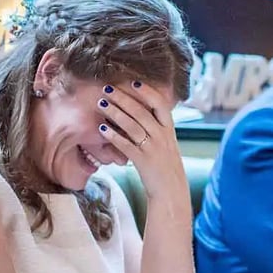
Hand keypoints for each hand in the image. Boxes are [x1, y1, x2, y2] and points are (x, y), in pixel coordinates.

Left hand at [96, 81, 188, 199]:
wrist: (171, 190)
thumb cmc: (164, 165)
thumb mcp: (166, 142)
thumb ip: (157, 126)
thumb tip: (141, 109)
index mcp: (169, 129)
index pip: (160, 104)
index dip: (147, 91)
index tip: (132, 82)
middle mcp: (163, 136)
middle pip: (142, 111)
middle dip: (123, 98)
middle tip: (107, 88)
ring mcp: (153, 148)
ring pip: (133, 126)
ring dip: (115, 113)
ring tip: (101, 104)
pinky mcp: (143, 161)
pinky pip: (126, 145)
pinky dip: (113, 135)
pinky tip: (102, 128)